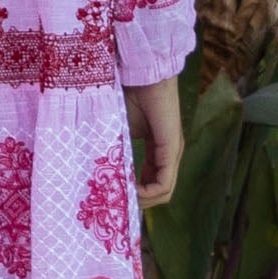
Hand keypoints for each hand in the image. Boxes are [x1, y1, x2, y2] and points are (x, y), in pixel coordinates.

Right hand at [125, 76, 182, 208]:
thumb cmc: (129, 95)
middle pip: (160, 193)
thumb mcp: (120, 131)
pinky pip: (164, 183)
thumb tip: (103, 174)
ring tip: (122, 199)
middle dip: (139, 201)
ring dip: (142, 200)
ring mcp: (173, 153)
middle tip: (117, 204)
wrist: (141, 74)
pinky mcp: (172, 149)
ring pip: (164, 192)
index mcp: (159, 151)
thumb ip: (118, 151)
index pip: (153, 183)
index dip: (136, 194)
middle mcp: (170, 155)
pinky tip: (132, 190)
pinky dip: (148, 192)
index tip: (116, 195)